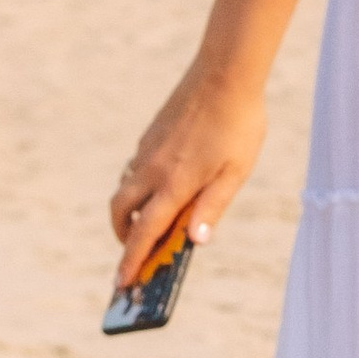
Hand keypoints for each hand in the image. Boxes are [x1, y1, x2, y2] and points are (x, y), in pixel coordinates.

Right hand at [109, 78, 266, 285]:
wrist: (225, 73)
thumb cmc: (239, 126)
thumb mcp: (235, 173)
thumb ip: (213, 208)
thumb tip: (195, 241)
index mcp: (175, 184)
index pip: (145, 232)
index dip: (131, 261)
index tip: (122, 283)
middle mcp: (153, 169)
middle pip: (120, 212)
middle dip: (122, 237)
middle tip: (134, 252)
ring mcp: (148, 150)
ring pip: (125, 188)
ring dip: (129, 210)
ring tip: (150, 222)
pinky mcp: (150, 135)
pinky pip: (135, 168)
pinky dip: (139, 185)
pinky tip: (163, 184)